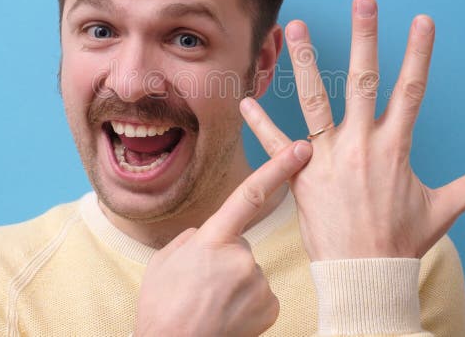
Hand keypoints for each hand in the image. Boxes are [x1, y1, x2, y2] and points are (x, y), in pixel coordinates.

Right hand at [134, 140, 312, 336]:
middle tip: (201, 287)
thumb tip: (210, 235)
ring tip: (210, 305)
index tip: (302, 148)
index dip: (278, 167)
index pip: (250, 193)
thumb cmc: (161, 307)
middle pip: (241, 245)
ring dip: (235, 285)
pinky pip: (261, 295)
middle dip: (225, 261)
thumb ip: (193, 239)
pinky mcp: (271, 306)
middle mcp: (242, 256)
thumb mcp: (166, 260)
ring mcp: (259, 282)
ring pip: (251, 272)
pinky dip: (247, 303)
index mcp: (212, 238)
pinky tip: (227, 316)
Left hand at [240, 0, 464, 259]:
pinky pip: (274, 144)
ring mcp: (328, 156)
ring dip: (305, 61)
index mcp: (395, 147)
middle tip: (364, 0)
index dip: (418, 54)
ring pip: (315, 99)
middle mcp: (361, 143)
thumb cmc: (402, 241)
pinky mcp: (301, 173)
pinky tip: (244, 98)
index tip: (422, 20)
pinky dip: (259, 122)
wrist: (364, 274)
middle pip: (363, 80)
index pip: (411, 90)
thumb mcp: (444, 209)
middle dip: (366, 38)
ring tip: (296, 27)